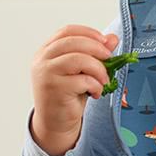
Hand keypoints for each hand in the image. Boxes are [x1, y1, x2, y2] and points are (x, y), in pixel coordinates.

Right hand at [30, 25, 119, 154]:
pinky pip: (82, 80)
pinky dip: (95, 85)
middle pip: (73, 42)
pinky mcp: (54, 89)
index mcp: (46, 51)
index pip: (66, 31)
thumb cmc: (69, 95)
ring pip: (78, 59)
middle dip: (97, 48)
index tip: (104, 41)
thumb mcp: (83, 71)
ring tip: (103, 80)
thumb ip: (95, 54)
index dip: (88, 33)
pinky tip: (96, 93)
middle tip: (110, 59)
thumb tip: (113, 38)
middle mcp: (42, 60)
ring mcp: (46, 74)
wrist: (56, 123)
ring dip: (98, 69)